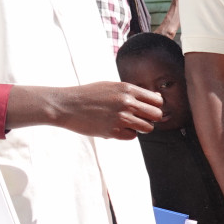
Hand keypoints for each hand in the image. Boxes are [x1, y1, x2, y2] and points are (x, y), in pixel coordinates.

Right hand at [47, 82, 162, 138]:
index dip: (154, 107)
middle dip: (150, 118)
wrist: (65, 105)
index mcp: (128, 89)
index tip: (146, 110)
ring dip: (140, 128)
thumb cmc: (88, 95)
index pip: (157, 101)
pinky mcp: (113, 131)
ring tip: (127, 124)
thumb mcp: (111, 86)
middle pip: (157, 115)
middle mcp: (127, 103)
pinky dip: (127, 134)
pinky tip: (116, 128)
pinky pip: (133, 136)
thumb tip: (157, 99)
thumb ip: (133, 92)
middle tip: (139, 119)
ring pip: (148, 128)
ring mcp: (121, 118)